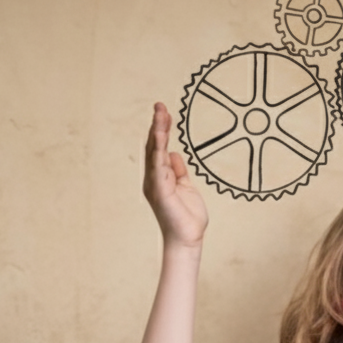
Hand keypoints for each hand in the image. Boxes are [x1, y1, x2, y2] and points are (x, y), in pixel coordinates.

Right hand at [143, 102, 208, 246]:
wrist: (188, 237)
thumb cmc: (187, 215)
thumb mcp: (186, 187)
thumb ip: (179, 170)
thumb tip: (175, 153)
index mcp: (160, 176)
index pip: (159, 148)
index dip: (161, 129)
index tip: (164, 112)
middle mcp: (154, 178)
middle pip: (154, 146)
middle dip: (157, 125)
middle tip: (160, 105)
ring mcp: (155, 184)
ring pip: (155, 152)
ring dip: (158, 132)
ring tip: (160, 114)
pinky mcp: (160, 190)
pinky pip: (159, 166)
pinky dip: (160, 150)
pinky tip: (162, 137)